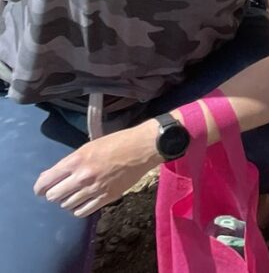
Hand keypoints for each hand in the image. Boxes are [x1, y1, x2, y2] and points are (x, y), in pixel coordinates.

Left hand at [34, 121, 158, 218]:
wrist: (143, 147)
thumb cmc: (117, 143)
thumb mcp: (89, 146)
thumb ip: (69, 162)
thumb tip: (49, 177)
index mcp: (76, 160)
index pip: (45, 182)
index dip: (40, 188)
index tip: (41, 190)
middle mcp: (82, 176)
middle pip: (54, 196)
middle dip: (55, 194)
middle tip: (61, 190)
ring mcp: (94, 189)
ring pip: (67, 205)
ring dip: (68, 201)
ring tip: (75, 194)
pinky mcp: (106, 197)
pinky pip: (82, 211)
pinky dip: (79, 209)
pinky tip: (83, 202)